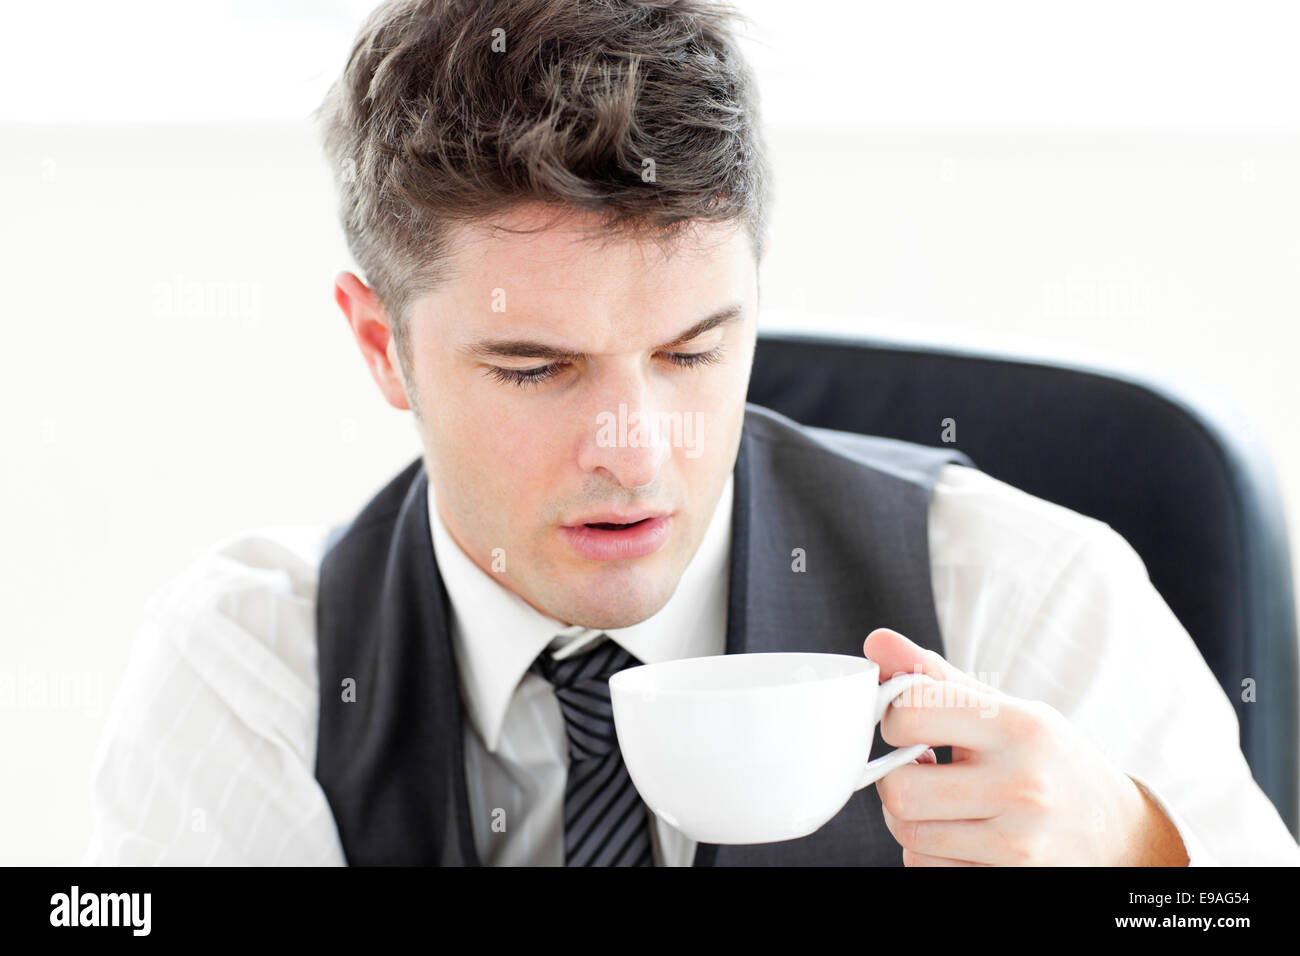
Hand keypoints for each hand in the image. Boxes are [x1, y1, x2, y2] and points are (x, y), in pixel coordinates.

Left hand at [864, 628, 1188, 865]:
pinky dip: (929, 852)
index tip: (908, 723)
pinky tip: (959, 831)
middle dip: (895, 778)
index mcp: (1019, 727)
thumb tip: (877, 642)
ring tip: (942, 799)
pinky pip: (926, 867)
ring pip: (907, 835)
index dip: (893, 717)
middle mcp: (1021, 786)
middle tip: (919, 768)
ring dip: (910, 817)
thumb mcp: (1005, 708)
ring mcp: (1017, 843)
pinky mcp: (1009, 879)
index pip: (911, 713)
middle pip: (898, 789)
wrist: (1116, 832)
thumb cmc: (1048, 758)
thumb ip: (937, 678)